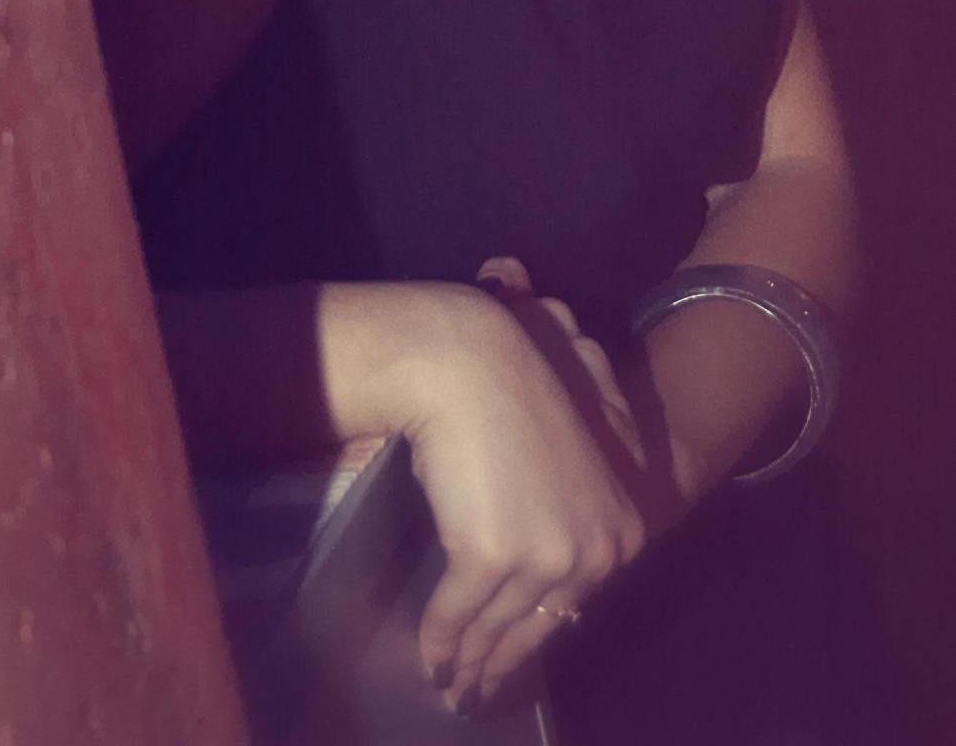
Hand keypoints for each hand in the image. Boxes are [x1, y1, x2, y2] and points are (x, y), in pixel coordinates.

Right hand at [394, 278, 646, 714]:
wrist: (467, 363)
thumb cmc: (513, 393)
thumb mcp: (569, 454)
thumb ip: (572, 511)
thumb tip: (553, 575)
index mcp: (621, 530)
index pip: (574, 601)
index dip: (536, 632)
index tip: (512, 655)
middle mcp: (593, 551)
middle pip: (538, 622)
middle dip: (502, 659)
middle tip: (477, 687)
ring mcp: (543, 556)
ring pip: (497, 625)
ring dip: (469, 659)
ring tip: (451, 681)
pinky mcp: (488, 556)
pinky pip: (456, 612)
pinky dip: (438, 638)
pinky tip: (429, 657)